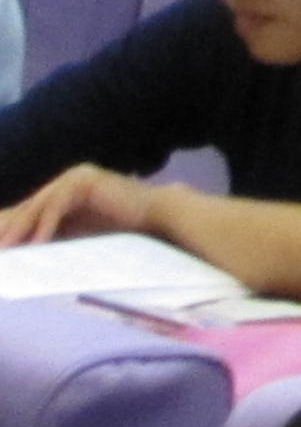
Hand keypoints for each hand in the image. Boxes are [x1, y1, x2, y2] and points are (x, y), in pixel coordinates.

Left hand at [0, 164, 160, 247]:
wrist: (158, 216)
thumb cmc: (122, 228)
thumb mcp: (79, 232)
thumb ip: (55, 233)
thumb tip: (26, 247)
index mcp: (66, 188)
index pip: (31, 208)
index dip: (12, 227)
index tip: (1, 248)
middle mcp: (69, 178)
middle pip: (31, 206)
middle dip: (11, 229)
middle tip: (0, 250)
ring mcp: (77, 176)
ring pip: (40, 205)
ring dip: (21, 229)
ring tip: (8, 250)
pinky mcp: (86, 181)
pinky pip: (57, 205)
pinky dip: (44, 226)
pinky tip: (36, 244)